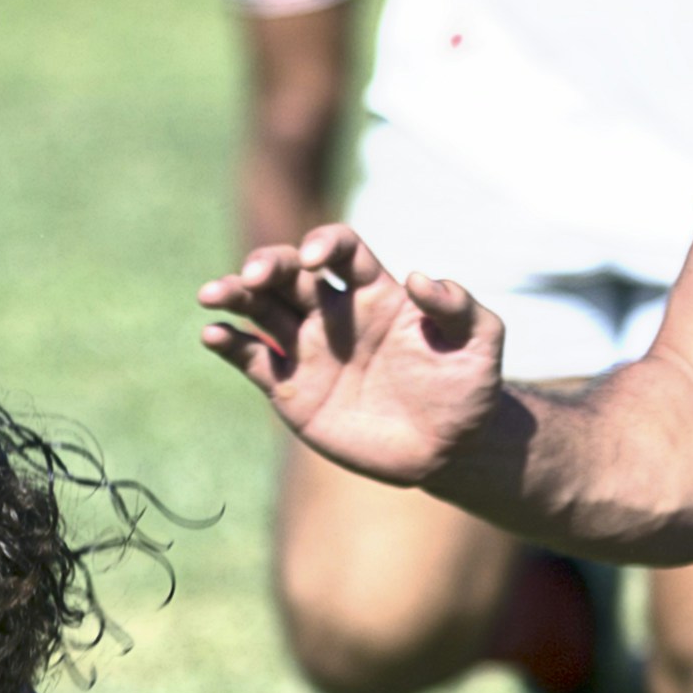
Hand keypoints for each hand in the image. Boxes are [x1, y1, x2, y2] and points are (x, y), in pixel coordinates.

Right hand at [192, 224, 505, 487]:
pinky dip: (229, 343)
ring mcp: (308, 349)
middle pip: (290, 273)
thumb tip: (421, 278)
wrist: (448, 449)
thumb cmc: (467, 389)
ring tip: (212, 295)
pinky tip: (212, 335)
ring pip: (261, 308)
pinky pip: (252, 358)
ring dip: (234, 294)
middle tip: (252, 276)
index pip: (341, 250)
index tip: (315, 259)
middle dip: (268, 265)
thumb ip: (459, 307)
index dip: (324, 243)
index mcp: (375, 293)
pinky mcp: (290, 388)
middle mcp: (334, 314)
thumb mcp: (481, 342)